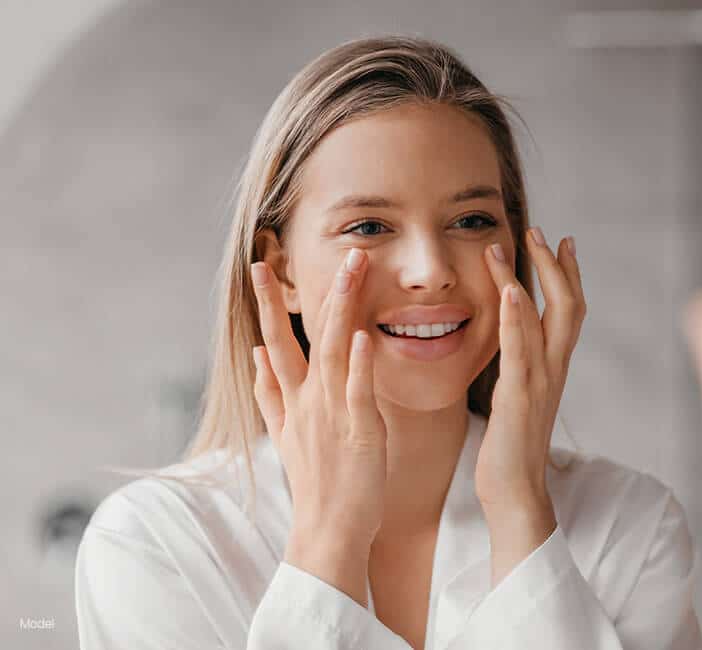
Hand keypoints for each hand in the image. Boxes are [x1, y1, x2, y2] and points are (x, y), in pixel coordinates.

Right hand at [250, 247, 387, 547]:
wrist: (327, 531)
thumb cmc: (315, 481)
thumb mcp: (285, 433)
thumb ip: (270, 393)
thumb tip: (256, 354)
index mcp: (292, 399)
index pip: (275, 340)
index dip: (267, 303)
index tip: (260, 264)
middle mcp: (307, 400)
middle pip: (298, 337)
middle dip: (292, 294)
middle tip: (285, 252)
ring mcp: (331, 414)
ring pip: (331, 351)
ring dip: (339, 308)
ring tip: (349, 269)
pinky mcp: (359, 432)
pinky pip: (358, 392)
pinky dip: (358, 364)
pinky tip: (361, 335)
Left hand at [475, 227, 585, 516]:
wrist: (515, 493)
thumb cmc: (511, 448)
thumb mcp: (519, 398)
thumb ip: (522, 370)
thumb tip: (515, 346)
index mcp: (553, 368)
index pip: (568, 312)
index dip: (567, 274)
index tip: (559, 241)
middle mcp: (554, 370)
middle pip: (567, 305)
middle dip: (553, 264)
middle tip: (539, 230)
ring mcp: (540, 382)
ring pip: (543, 319)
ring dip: (525, 276)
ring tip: (510, 244)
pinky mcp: (520, 398)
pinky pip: (521, 351)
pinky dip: (516, 318)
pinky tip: (509, 291)